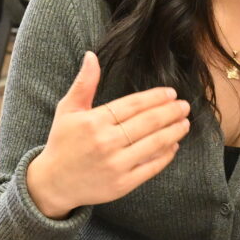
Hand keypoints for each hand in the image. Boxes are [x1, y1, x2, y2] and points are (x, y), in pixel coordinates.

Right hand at [23, 52, 190, 218]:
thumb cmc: (62, 142)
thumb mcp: (68, 110)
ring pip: (154, 144)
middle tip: (184, 106)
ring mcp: (116, 165)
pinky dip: (165, 155)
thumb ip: (84, 83)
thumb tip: (91, 56)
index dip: (155, 97)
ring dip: (173, 132)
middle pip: (148, 123)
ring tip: (185, 123)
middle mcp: (106, 143)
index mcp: (94, 122)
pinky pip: (151, 167)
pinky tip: (173, 145)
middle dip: (170, 112)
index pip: (133, 105)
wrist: (54, 183)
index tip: (171, 93)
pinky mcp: (122, 184)